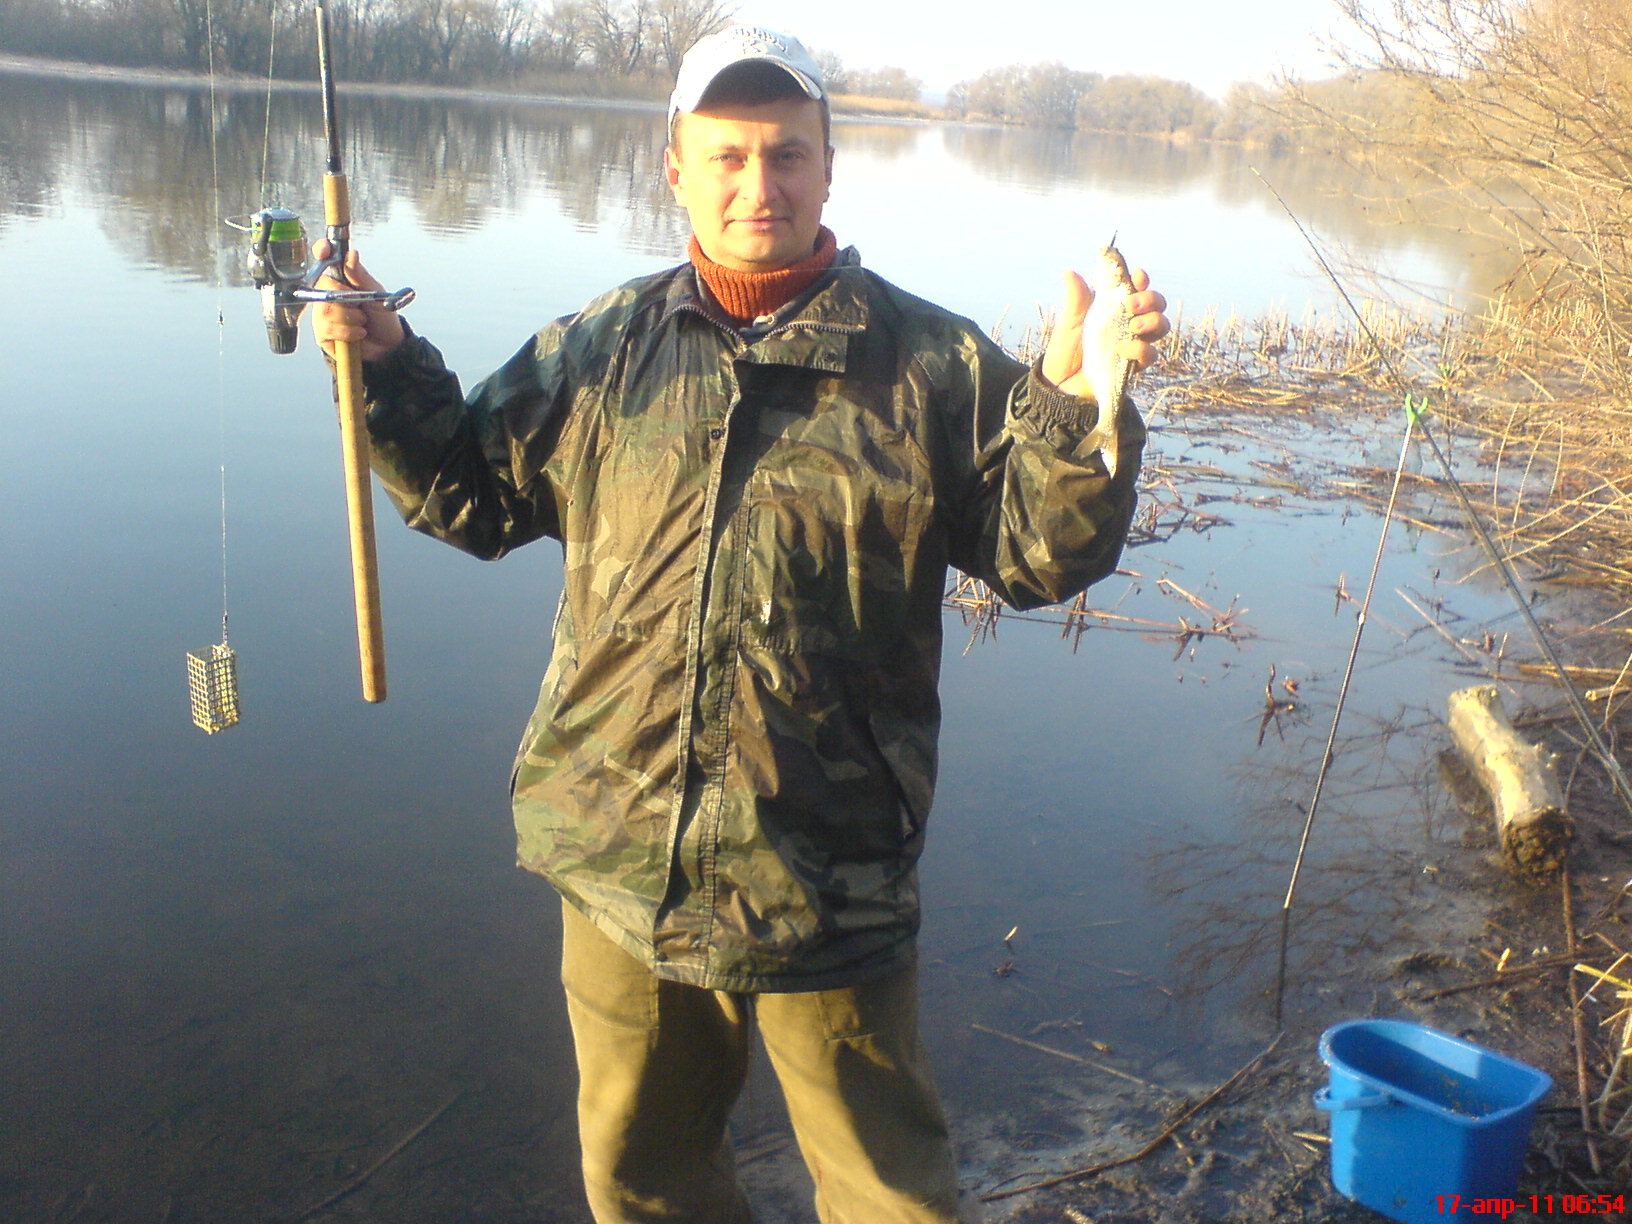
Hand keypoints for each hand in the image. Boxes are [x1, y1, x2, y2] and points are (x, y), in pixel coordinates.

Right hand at [307, 239, 406, 363]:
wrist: (388, 347)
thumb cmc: (382, 318)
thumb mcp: (376, 294)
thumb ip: (361, 276)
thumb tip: (351, 254)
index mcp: (341, 280)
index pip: (324, 260)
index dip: (321, 251)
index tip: (324, 250)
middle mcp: (328, 294)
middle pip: (323, 286)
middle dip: (345, 297)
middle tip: (360, 306)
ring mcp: (322, 313)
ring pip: (326, 309)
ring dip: (350, 317)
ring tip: (363, 322)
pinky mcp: (322, 333)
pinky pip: (328, 327)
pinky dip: (348, 331)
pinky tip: (358, 334)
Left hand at [1041, 266, 1168, 398]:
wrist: (1059, 385)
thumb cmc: (1066, 351)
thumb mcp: (1069, 323)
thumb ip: (1075, 300)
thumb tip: (1070, 273)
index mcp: (1116, 308)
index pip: (1137, 288)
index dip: (1141, 280)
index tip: (1137, 275)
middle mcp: (1130, 323)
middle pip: (1157, 305)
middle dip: (1151, 299)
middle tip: (1131, 304)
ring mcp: (1135, 344)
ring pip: (1161, 327)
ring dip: (1152, 321)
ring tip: (1133, 325)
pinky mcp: (1133, 365)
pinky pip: (1150, 355)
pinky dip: (1140, 349)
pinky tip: (1122, 348)